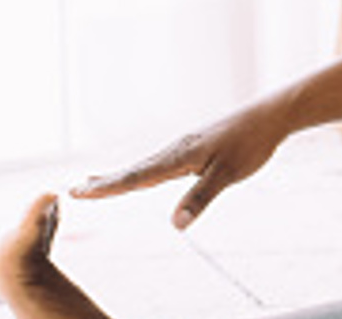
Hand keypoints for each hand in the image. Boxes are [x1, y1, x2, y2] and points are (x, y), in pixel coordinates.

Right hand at [69, 102, 290, 229]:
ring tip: (93, 183)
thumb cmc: (250, 144)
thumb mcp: (227, 174)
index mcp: (178, 157)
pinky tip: (139, 173)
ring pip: (143, 166)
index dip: (107, 188)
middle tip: (72, 191)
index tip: (78, 193)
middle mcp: (174, 151)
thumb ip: (201, 198)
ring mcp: (182, 148)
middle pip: (132, 171)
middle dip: (103, 183)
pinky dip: (139, 170)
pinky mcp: (192, 148)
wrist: (268, 116)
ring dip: (117, 176)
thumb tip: (175, 225)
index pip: (136, 177)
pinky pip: (158, 163)